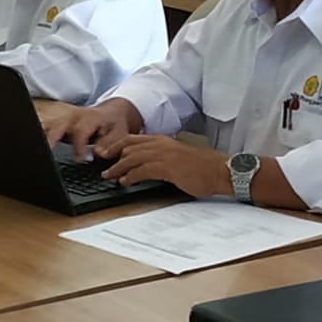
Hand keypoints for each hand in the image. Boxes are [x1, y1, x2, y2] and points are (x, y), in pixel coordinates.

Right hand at [41, 98, 138, 158]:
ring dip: (41, 135)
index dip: (79, 147)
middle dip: (51, 138)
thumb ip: (110, 143)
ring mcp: (65, 118)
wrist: (112, 112)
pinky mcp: (59, 123)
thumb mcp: (120, 134)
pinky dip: (38, 134)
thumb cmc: (114, 125)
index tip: (81, 160)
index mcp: (91, 117)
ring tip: (34, 148)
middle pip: (59, 125)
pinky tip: (32, 144)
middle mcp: (75, 116)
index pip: (80, 131)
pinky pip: (46, 127)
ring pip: (49, 124)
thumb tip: (98, 152)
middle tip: (46, 152)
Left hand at [107, 136, 229, 195]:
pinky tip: (124, 181)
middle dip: (112, 155)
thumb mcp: (178, 157)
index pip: (133, 139)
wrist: (220, 171)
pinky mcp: (168, 167)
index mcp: (163, 141)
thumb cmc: (202, 168)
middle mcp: (161, 144)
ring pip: (133, 158)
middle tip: (100, 163)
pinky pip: (143, 170)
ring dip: (118, 167)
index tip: (105, 153)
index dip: (116, 146)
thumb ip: (161, 158)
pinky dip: (131, 176)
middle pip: (128, 146)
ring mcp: (164, 154)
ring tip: (108, 176)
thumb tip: (146, 166)